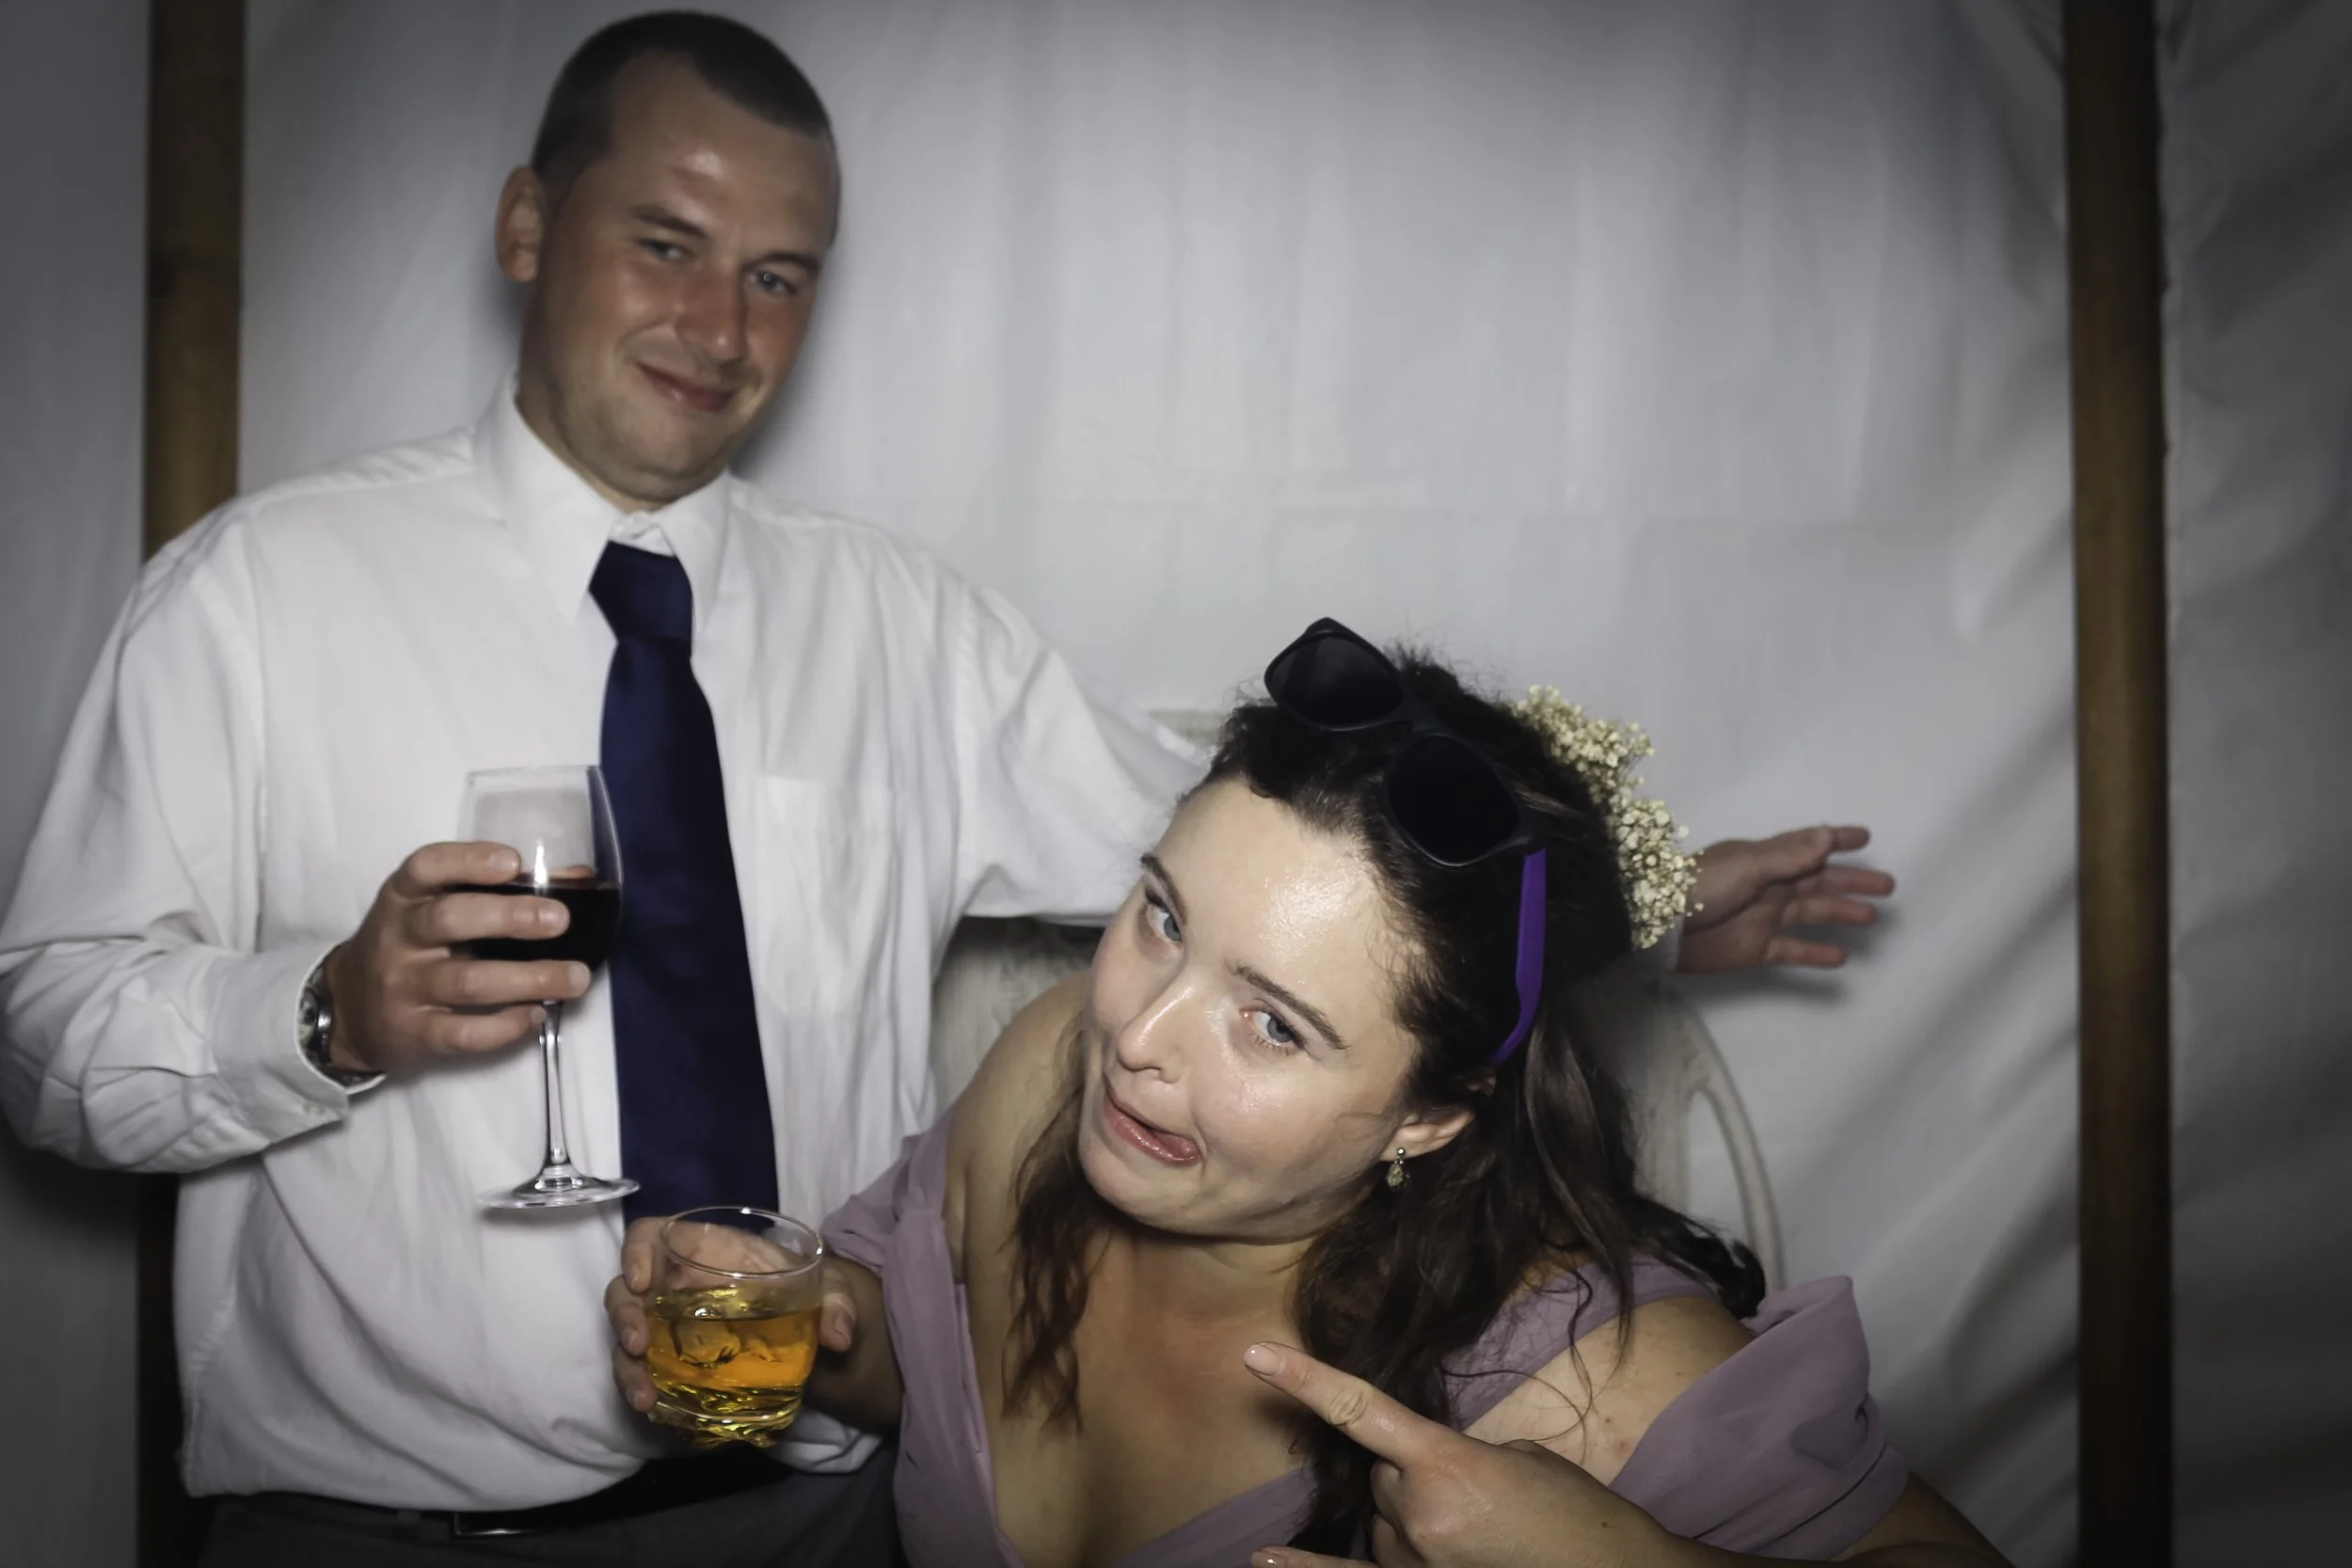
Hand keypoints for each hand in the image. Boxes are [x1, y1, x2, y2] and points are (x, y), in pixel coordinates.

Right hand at [319, 841, 590, 1073]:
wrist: (347, 1010)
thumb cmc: (412, 946)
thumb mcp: (435, 908)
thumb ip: (500, 891)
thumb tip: (580, 879)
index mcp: (404, 897)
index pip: (425, 867)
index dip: (468, 860)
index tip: (513, 862)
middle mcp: (399, 938)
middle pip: (448, 920)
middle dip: (508, 918)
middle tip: (560, 920)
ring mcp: (405, 988)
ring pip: (467, 982)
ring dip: (527, 979)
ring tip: (576, 977)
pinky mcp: (415, 1034)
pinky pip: (463, 1033)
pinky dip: (505, 1027)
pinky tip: (536, 1015)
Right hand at [605, 1216, 863, 1418]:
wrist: (809, 1333)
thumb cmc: (806, 1291)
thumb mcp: (828, 1290)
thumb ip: (836, 1304)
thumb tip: (839, 1337)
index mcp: (704, 1251)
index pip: (652, 1235)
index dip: (636, 1251)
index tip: (642, 1281)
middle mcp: (675, 1287)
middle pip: (626, 1292)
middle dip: (624, 1317)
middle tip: (639, 1346)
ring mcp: (668, 1327)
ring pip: (628, 1339)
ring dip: (628, 1368)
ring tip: (645, 1398)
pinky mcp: (672, 1363)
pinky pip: (645, 1373)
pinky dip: (644, 1391)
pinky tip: (657, 1411)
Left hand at [1243, 1342, 1678, 1567]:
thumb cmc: (1578, 1514)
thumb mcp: (1520, 1460)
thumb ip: (1455, 1457)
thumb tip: (1420, 1470)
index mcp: (1448, 1465)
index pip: (1360, 1410)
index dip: (1306, 1379)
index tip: (1256, 1356)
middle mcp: (1417, 1517)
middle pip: (1383, 1476)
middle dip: (1413, 1475)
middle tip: (1476, 1495)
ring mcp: (1416, 1564)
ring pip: (1384, 1523)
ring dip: (1412, 1519)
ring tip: (1478, 1534)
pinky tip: (1264, 1560)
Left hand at [1676, 825, 1892, 973]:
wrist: (1660, 926)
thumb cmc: (1700, 887)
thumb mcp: (1747, 866)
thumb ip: (1789, 855)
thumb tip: (1827, 836)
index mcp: (1765, 859)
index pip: (1807, 846)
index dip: (1835, 841)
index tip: (1864, 838)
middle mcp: (1769, 886)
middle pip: (1819, 881)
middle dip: (1851, 882)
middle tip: (1887, 885)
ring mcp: (1764, 917)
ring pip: (1812, 913)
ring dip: (1841, 913)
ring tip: (1872, 918)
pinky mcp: (1756, 948)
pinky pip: (1793, 950)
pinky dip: (1817, 953)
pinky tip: (1842, 956)